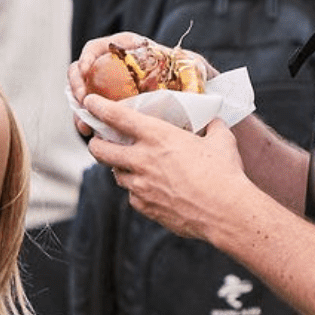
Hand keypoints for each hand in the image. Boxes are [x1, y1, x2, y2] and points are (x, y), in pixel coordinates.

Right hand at [66, 32, 218, 135]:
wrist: (192, 96)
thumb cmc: (191, 77)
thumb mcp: (192, 65)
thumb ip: (192, 62)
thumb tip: (197, 64)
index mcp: (128, 49)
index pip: (99, 46)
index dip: (88, 56)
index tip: (86, 69)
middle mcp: (114, 65)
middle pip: (82, 69)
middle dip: (76, 84)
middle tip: (81, 100)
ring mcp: (109, 86)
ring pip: (83, 92)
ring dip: (78, 108)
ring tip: (84, 125)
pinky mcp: (109, 106)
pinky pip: (91, 111)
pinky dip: (86, 120)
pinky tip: (89, 132)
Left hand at [83, 94, 247, 240]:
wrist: (225, 211)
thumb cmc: (225, 172)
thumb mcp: (221, 139)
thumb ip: (212, 126)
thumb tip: (213, 120)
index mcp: (158, 136)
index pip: (116, 116)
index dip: (98, 107)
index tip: (89, 102)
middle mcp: (142, 159)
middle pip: (100, 149)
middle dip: (96, 143)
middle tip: (100, 140)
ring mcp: (140, 185)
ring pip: (116, 174)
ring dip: (119, 167)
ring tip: (130, 164)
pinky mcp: (145, 206)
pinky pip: (133, 196)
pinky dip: (137, 190)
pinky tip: (151, 188)